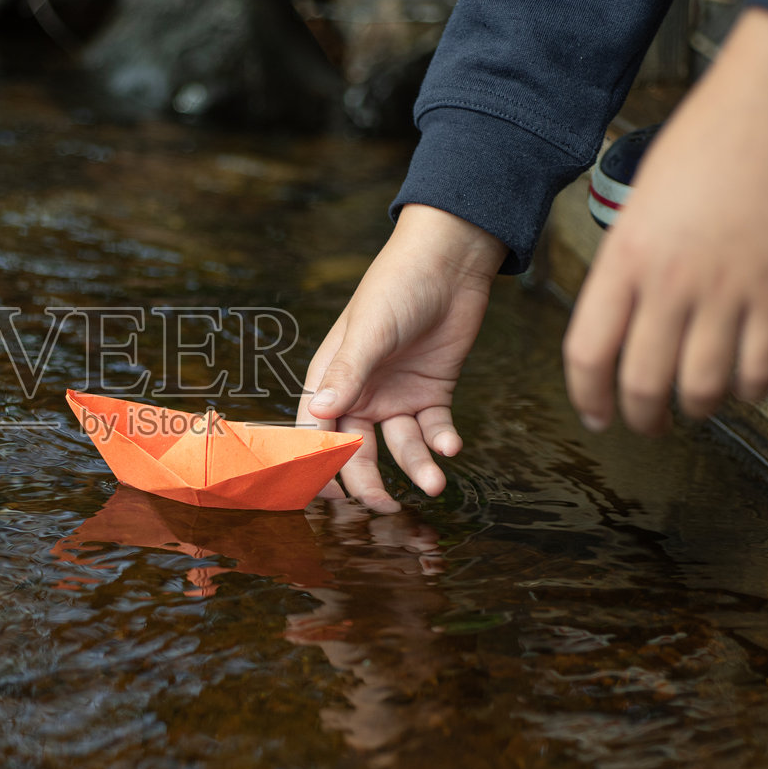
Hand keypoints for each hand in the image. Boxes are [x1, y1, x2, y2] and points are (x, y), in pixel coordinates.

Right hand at [297, 204, 506, 511]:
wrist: (451, 261)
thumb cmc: (397, 285)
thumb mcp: (369, 331)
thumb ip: (346, 374)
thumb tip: (316, 414)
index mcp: (331, 378)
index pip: (316, 431)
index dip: (317, 465)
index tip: (327, 498)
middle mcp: (361, 393)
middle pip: (358, 450)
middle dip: (369, 481)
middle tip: (385, 507)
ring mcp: (397, 395)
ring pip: (400, 446)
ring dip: (416, 465)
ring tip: (435, 482)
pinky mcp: (432, 393)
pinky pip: (434, 429)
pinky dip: (442, 442)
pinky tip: (451, 447)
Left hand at [565, 8, 767, 434]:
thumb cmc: (708, 141)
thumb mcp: (640, 204)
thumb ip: (628, 263)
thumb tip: (622, 314)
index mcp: (625, 258)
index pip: (588, 350)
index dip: (587, 396)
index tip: (594, 414)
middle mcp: (671, 283)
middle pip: (642, 382)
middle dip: (639, 416)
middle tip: (644, 423)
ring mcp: (727, 291)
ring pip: (701, 387)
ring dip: (695, 409)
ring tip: (694, 408)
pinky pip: (760, 367)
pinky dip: (750, 389)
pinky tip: (744, 385)